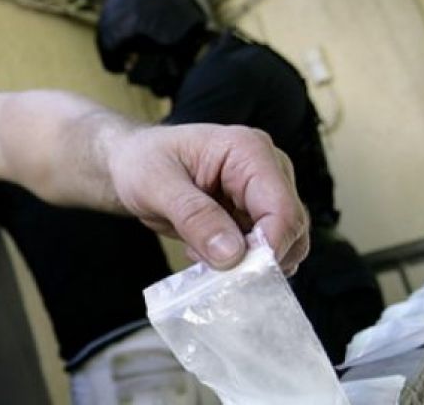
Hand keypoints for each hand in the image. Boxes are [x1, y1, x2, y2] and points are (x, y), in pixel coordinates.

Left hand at [107, 124, 308, 272]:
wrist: (132, 165)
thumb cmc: (142, 163)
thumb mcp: (156, 185)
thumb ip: (193, 216)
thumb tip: (232, 254)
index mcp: (248, 151)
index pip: (281, 208)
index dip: (268, 247)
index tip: (239, 273)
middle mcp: (267, 170)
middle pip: (290, 228)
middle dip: (257, 258)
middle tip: (213, 268)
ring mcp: (263, 195)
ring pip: (282, 244)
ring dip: (247, 262)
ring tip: (201, 254)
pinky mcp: (253, 216)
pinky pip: (261, 251)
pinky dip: (238, 263)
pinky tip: (203, 252)